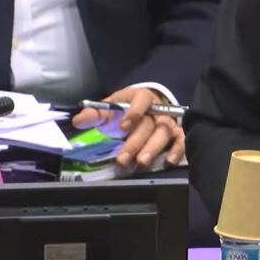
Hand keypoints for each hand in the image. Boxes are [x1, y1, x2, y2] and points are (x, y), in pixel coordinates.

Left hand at [71, 86, 185, 169]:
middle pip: (150, 124)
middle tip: (123, 159)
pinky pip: (181, 140)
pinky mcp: (177, 133)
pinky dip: (177, 150)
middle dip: (136, 142)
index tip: (122, 127)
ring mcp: (169, 121)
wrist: (148, 106)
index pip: (141, 100)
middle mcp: (158, 109)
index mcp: (141, 97)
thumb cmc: (127, 108)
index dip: (134, 112)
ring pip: (164, 133)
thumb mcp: (111, 106)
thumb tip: (78, 121)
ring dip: (153, 148)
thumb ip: (95, 114)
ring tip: (142, 162)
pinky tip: (168, 161)